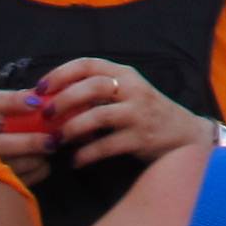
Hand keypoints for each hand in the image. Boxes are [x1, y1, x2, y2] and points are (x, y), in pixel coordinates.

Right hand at [0, 86, 53, 181]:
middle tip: (52, 139)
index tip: (37, 103)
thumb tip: (46, 95)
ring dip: (35, 159)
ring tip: (50, 149)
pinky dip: (37, 172)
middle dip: (29, 142)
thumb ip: (19, 104)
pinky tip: (42, 164)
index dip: (12, 102)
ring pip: (9, 167)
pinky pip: (19, 182)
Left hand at [35, 58, 212, 164]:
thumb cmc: (146, 114)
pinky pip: (107, 146)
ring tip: (57, 141)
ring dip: (72, 128)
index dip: (61, 73)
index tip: (40, 87)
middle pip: (92, 86)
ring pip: (98, 115)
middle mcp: (133, 89)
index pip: (88, 63)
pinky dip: (86, 155)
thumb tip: (54, 101)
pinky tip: (75, 162)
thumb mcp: (127, 94)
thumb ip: (98, 93)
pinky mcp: (141, 138)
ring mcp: (138, 113)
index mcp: (125, 74)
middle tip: (46, 115)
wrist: (185, 135)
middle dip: (63, 100)